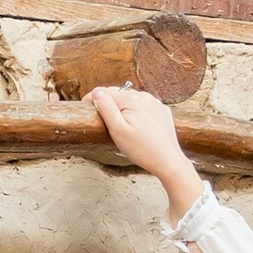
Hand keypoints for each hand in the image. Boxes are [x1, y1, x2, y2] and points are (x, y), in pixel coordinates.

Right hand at [89, 84, 203, 219]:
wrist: (168, 161)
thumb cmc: (142, 149)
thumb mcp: (117, 130)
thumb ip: (106, 108)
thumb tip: (97, 92)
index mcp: (131, 99)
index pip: (106, 91)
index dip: (92, 97)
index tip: (84, 105)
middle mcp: (145, 97)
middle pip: (119, 94)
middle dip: (107, 101)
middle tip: (97, 113)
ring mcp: (156, 104)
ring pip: (133, 99)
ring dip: (122, 105)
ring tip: (115, 118)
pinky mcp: (162, 112)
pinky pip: (145, 107)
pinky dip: (136, 111)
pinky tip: (134, 123)